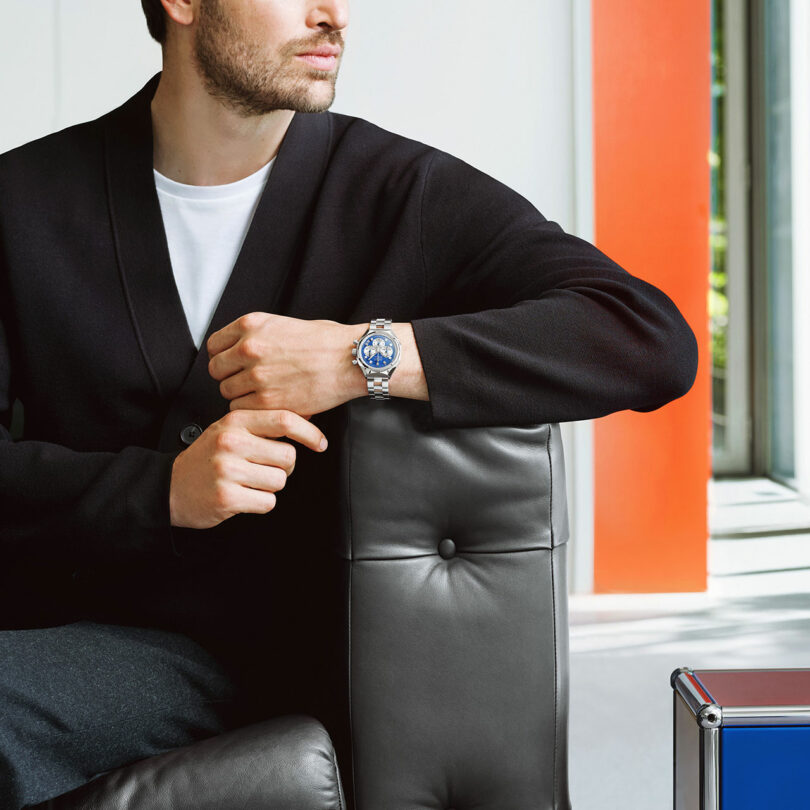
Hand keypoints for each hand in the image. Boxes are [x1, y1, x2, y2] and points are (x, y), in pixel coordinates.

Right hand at [169, 409, 327, 528]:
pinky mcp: (227, 497)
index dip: (309, 432)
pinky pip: (267, 502)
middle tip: (266, 469)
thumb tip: (306, 420)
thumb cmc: (206, 458)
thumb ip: (261, 425)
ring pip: (280, 481)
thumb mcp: (229, 430)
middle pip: (288, 456)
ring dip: (270, 487)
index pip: (284, 420)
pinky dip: (260, 502)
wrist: (169, 487)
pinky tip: (243, 496)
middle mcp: (231, 442)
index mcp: (235, 422)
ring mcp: (227, 470)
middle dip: (284, 467)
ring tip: (249, 482)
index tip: (320, 443)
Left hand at [207, 312, 357, 416]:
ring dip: (242, 395)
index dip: (223, 357)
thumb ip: (257, 336)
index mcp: (251, 325)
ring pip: (228, 392)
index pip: (214, 345)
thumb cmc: (327, 342)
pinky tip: (270, 403)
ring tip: (263, 393)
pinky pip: (243, 409)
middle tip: (248, 381)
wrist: (350, 360)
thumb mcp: (284, 324)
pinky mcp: (268, 400)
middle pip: (217, 370)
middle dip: (230, 377)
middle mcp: (249, 348)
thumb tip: (239, 350)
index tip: (231, 364)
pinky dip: (254, 410)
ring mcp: (257, 376)